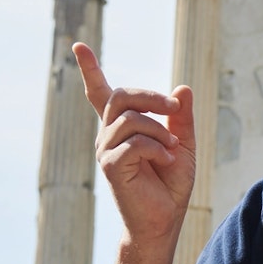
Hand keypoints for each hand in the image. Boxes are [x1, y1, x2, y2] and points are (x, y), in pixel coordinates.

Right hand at [73, 42, 196, 246]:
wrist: (165, 218)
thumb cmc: (171, 182)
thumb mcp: (184, 143)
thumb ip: (181, 118)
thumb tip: (182, 88)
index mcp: (124, 126)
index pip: (102, 93)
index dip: (90, 69)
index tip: (78, 45)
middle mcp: (109, 135)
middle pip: (122, 96)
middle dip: (153, 97)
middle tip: (176, 110)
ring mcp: (106, 150)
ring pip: (131, 120)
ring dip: (160, 132)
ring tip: (172, 151)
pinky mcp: (109, 166)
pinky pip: (134, 144)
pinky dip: (157, 150)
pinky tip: (166, 162)